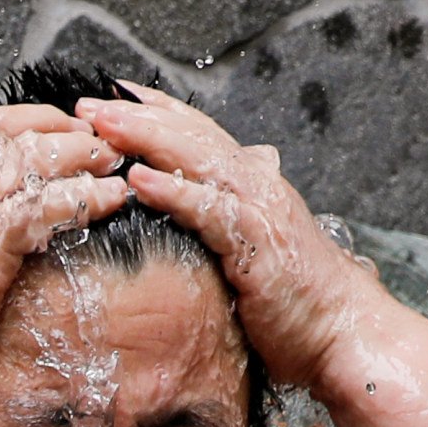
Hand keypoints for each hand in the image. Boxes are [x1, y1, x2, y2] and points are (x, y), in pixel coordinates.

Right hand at [0, 105, 136, 382]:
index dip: (11, 123)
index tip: (34, 128)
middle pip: (16, 130)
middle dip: (57, 131)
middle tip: (85, 141)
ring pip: (47, 156)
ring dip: (85, 157)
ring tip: (110, 165)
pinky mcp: (1, 230)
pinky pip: (63, 201)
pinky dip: (93, 197)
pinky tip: (112, 200)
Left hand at [75, 83, 390, 387]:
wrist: (341, 331)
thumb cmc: (295, 300)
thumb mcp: (254, 249)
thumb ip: (228, 220)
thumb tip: (205, 204)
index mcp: (252, 182)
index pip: (198, 132)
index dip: (155, 110)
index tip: (110, 96)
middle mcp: (256, 183)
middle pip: (190, 135)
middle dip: (137, 115)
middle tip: (86, 105)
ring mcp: (258, 208)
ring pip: (196, 159)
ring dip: (145, 138)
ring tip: (102, 126)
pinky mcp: (255, 242)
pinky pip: (207, 210)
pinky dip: (173, 191)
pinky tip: (137, 179)